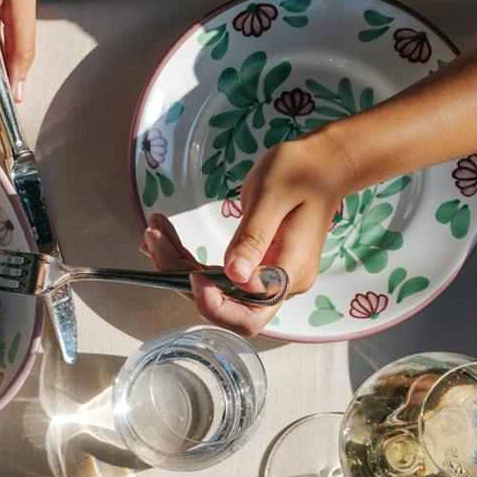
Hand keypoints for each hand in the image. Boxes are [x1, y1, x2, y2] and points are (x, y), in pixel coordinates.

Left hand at [140, 122, 357, 334]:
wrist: (323, 163)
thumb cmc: (303, 171)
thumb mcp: (273, 197)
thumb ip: (254, 238)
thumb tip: (235, 277)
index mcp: (290, 273)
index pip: (249, 314)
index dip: (216, 306)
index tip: (193, 276)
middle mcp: (278, 284)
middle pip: (223, 304)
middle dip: (182, 278)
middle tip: (154, 240)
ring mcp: (264, 277)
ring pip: (212, 288)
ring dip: (177, 264)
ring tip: (153, 232)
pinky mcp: (252, 266)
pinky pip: (215, 272)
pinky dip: (186, 257)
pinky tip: (163, 239)